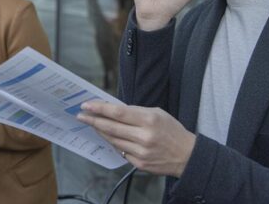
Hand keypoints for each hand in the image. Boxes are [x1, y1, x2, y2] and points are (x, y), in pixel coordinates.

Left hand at [77, 101, 195, 177]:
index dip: (99, 108)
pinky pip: (120, 151)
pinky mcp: (139, 163)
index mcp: (149, 119)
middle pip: (111, 127)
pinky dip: (113, 143)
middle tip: (81, 115)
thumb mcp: (157, 113)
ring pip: (113, 140)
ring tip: (92, 124)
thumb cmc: (172, 131)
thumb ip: (135, 112)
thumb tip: (112, 110)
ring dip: (100, 132)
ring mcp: (140, 152)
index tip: (86, 105)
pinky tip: (108, 137)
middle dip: (93, 120)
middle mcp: (144, 136)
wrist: (187, 156)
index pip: (117, 112)